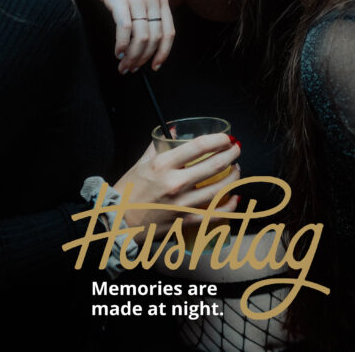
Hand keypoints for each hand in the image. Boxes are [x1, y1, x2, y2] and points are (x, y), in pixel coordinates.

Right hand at [81, 0, 174, 73]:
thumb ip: (150, 14)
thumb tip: (148, 45)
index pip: (169, 33)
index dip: (163, 53)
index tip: (155, 66)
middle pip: (154, 38)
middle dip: (143, 59)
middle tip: (132, 69)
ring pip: (140, 37)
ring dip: (132, 56)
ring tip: (123, 65)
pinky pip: (125, 29)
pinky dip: (121, 45)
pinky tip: (117, 52)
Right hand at [112, 134, 240, 232]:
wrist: (117, 222)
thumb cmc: (127, 192)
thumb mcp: (140, 163)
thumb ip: (158, 145)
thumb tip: (174, 131)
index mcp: (162, 165)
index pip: (199, 146)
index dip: (218, 140)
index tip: (226, 138)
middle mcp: (174, 183)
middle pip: (214, 165)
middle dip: (231, 154)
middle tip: (236, 149)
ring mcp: (181, 204)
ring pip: (219, 189)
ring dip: (233, 177)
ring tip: (237, 170)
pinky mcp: (185, 221)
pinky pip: (215, 215)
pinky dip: (229, 206)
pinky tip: (235, 198)